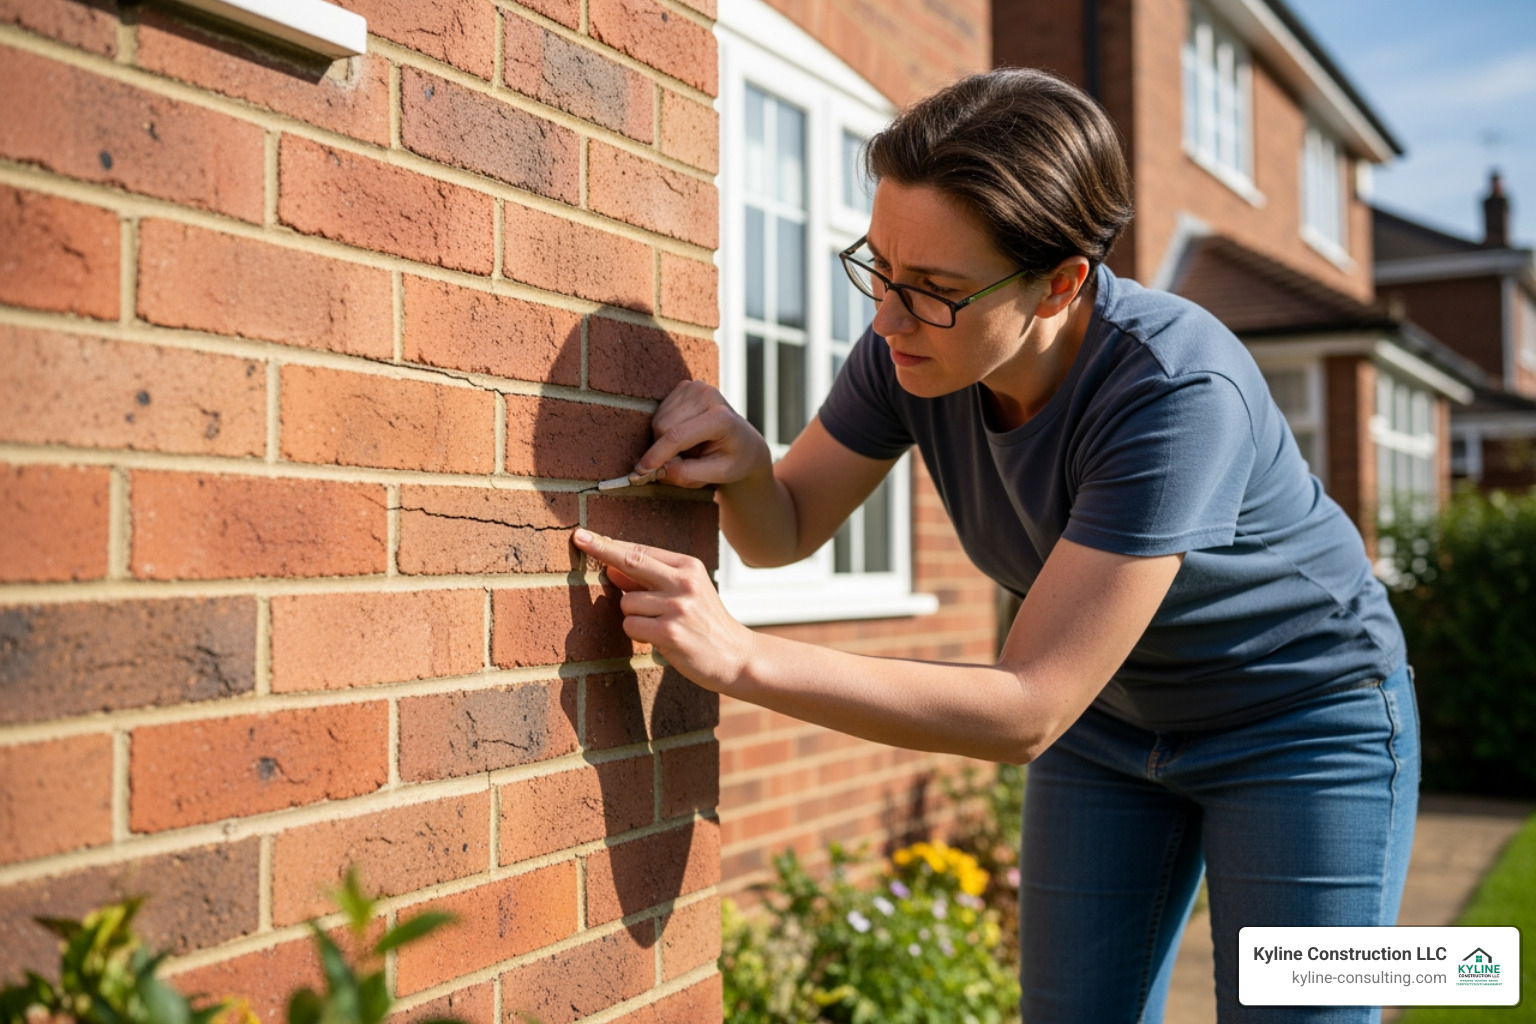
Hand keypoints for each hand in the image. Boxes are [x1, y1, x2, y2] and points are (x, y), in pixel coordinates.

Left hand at [571, 529, 755, 692]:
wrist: (736, 657)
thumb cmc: (706, 624)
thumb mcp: (686, 594)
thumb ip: (651, 580)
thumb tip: (611, 567)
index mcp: (688, 567)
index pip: (640, 551)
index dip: (609, 543)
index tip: (584, 535)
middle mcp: (684, 582)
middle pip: (631, 561)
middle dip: (601, 550)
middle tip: (578, 538)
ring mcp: (678, 607)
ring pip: (626, 603)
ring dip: (633, 617)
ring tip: (658, 627)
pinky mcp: (670, 632)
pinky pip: (631, 626)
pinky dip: (637, 635)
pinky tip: (659, 640)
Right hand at [634, 381, 771, 489]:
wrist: (746, 442)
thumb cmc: (735, 460)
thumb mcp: (719, 474)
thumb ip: (689, 474)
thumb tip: (659, 471)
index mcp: (720, 417)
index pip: (677, 435)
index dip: (657, 454)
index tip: (642, 471)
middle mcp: (707, 395)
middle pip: (663, 427)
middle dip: (665, 451)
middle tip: (686, 463)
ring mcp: (694, 388)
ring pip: (658, 421)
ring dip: (667, 442)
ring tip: (692, 449)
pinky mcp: (684, 387)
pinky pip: (660, 414)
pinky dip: (667, 431)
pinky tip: (687, 435)